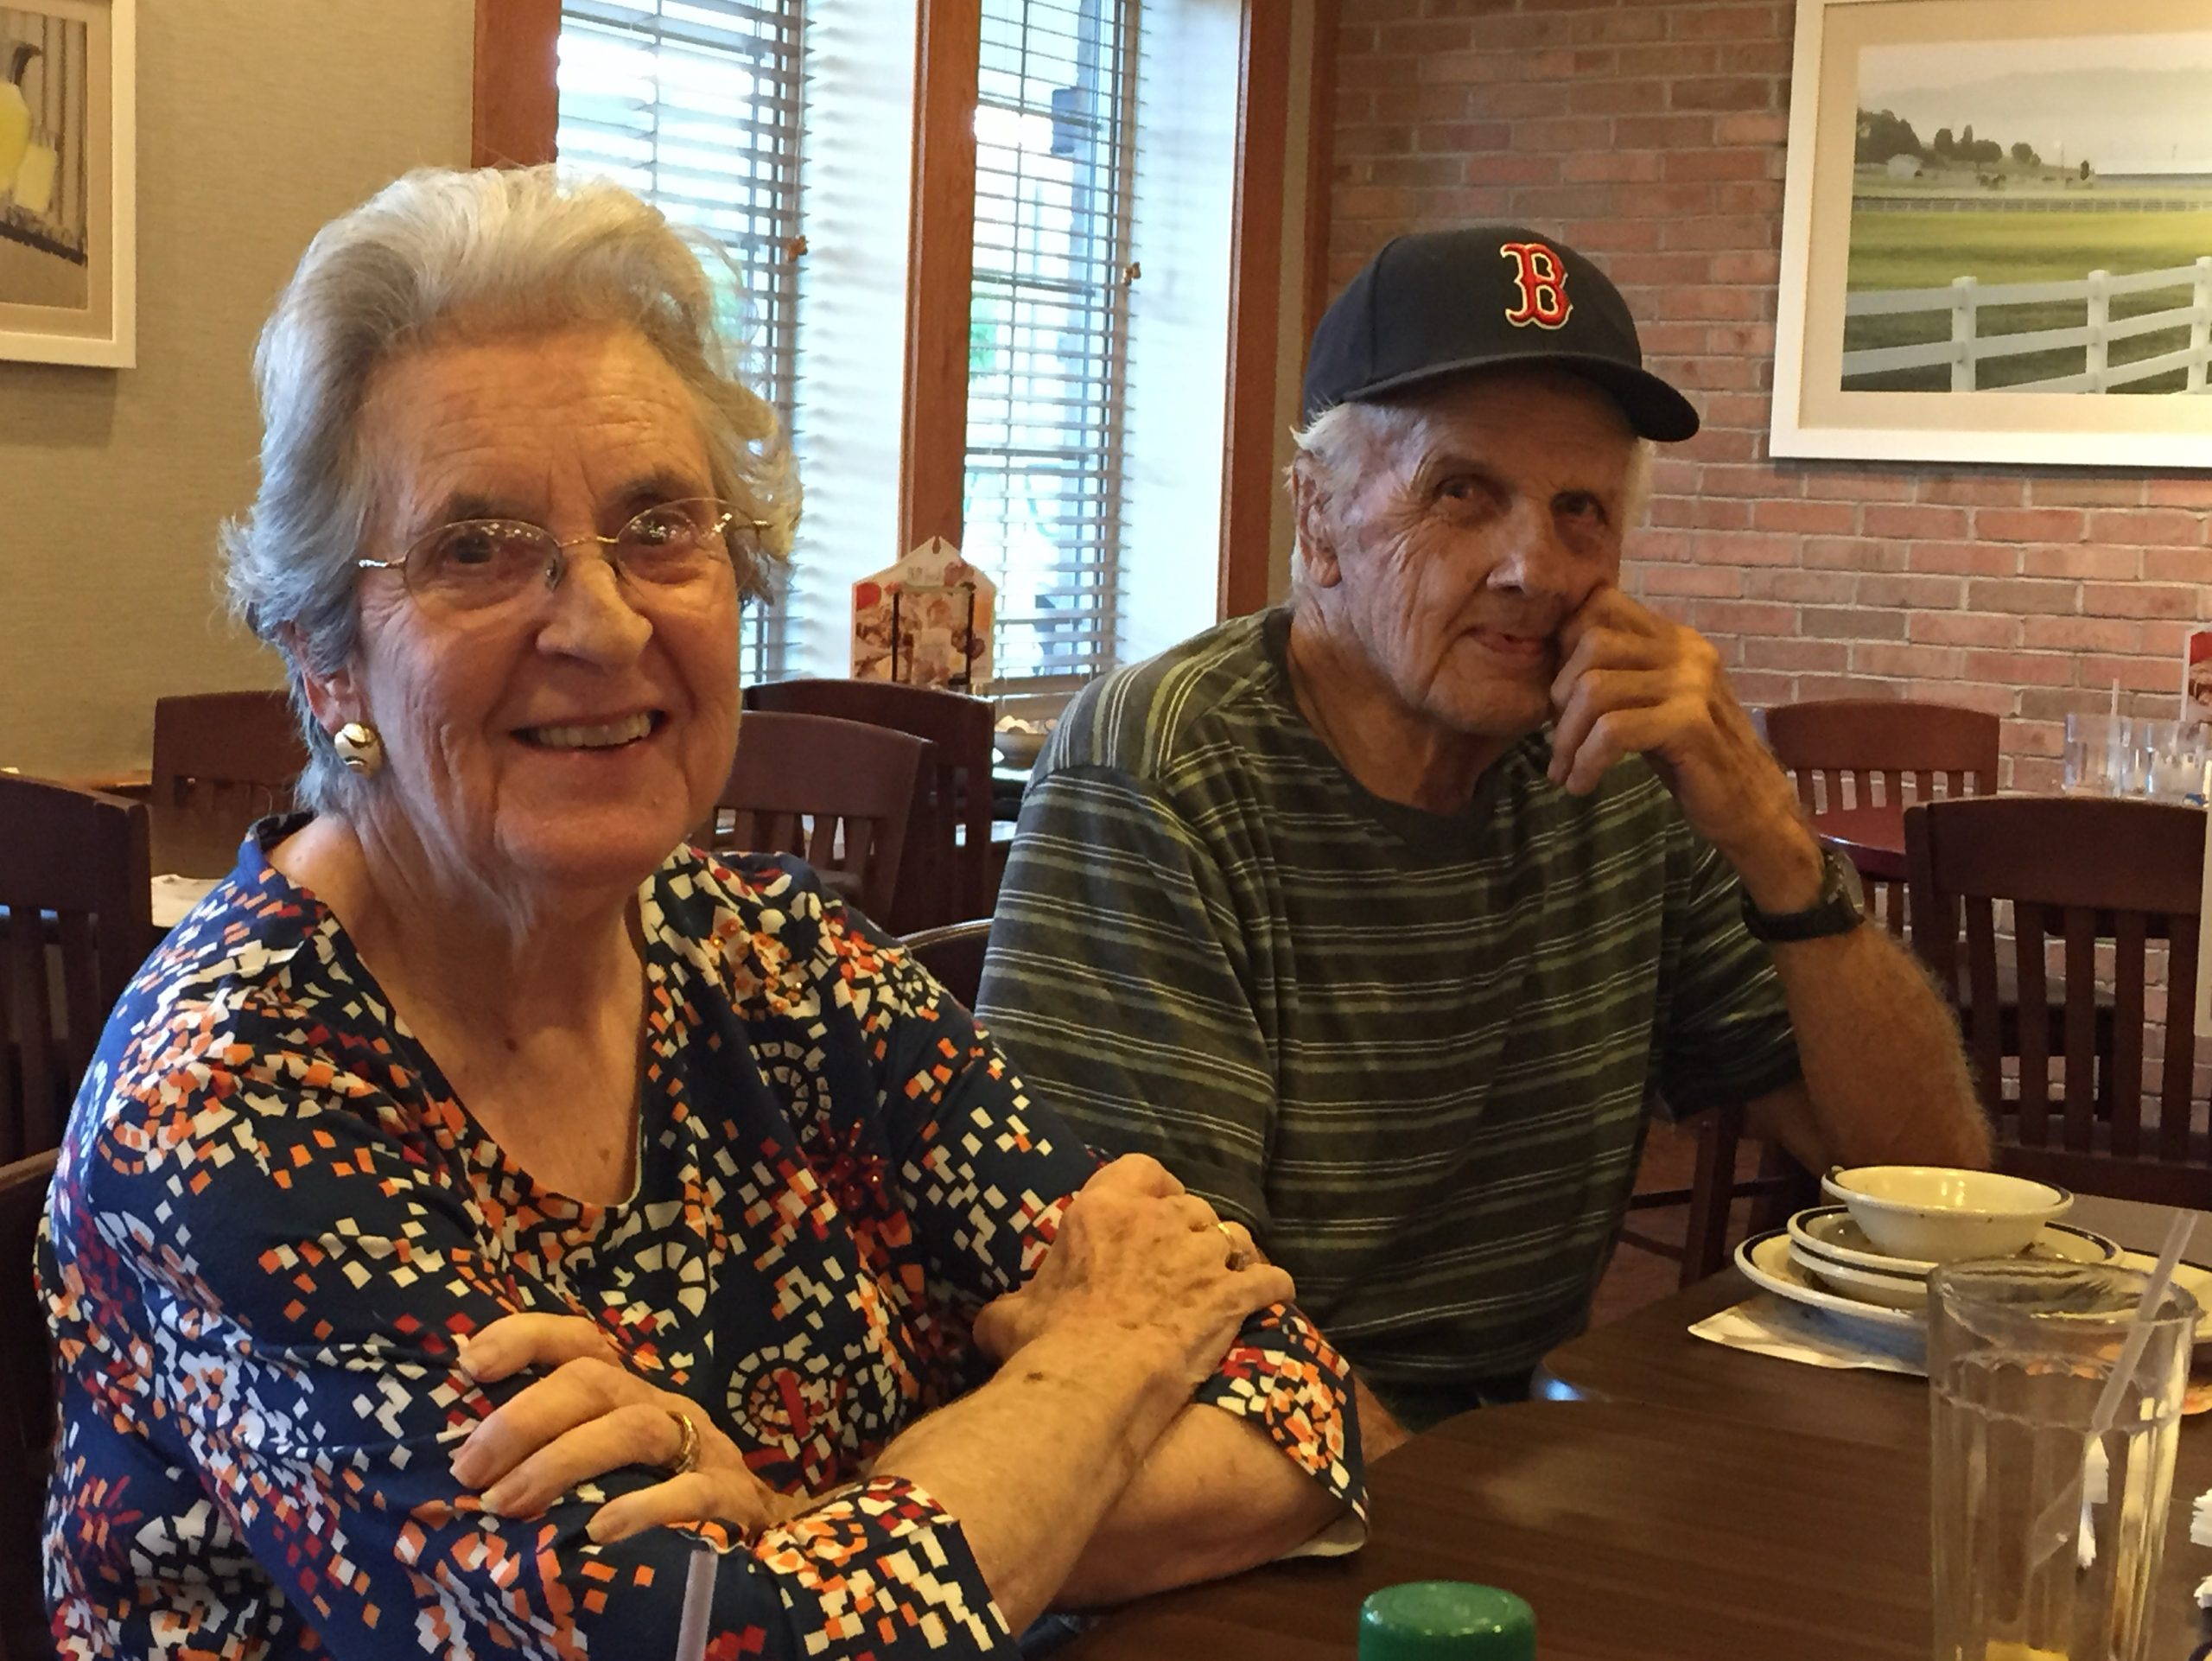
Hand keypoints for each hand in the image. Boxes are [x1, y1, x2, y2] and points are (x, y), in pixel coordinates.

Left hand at [450, 1313, 810, 1544]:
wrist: (748, 1532)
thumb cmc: (653, 1497)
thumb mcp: (602, 1465)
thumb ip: (549, 1452)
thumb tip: (460, 1464)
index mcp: (625, 1394)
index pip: (578, 1341)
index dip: (525, 1339)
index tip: (469, 1365)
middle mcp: (659, 1407)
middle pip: (596, 1381)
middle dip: (524, 1419)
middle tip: (469, 1470)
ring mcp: (698, 1447)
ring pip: (634, 1428)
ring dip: (562, 1461)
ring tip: (506, 1504)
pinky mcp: (729, 1495)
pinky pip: (691, 1491)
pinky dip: (644, 1507)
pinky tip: (599, 1531)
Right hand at [973, 1155, 1293, 1387]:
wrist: (1092, 1385)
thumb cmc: (1045, 1348)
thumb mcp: (1007, 1318)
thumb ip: (1008, 1307)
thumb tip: (989, 1321)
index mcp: (1102, 1212)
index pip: (1141, 1169)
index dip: (1153, 1188)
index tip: (1152, 1209)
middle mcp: (1157, 1221)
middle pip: (1191, 1206)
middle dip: (1191, 1232)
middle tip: (1182, 1265)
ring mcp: (1200, 1256)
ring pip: (1234, 1237)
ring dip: (1231, 1258)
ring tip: (1225, 1283)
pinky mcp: (1234, 1294)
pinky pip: (1270, 1279)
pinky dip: (1272, 1289)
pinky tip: (1271, 1301)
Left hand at [1547, 585, 1820, 908]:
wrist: (1748, 805)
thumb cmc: (1689, 757)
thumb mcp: (1649, 704)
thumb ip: (1616, 674)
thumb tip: (1549, 656)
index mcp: (1673, 637)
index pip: (1600, 603)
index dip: (1563, 644)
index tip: (1557, 694)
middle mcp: (1685, 650)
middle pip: (1590, 643)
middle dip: (1558, 696)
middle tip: (1558, 740)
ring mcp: (1691, 684)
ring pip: (1595, 689)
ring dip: (1567, 738)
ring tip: (1565, 771)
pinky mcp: (1690, 724)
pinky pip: (1613, 732)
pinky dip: (1586, 762)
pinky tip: (1581, 784)